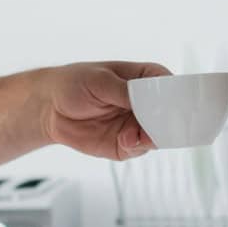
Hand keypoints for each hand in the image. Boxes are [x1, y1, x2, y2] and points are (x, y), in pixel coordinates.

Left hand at [41, 61, 167, 160]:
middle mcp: (148, 103)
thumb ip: (125, 91)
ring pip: (159, 135)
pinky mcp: (127, 143)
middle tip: (160, 125)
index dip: (178, 96)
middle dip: (168, 122)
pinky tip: (126, 140)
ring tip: (137, 134)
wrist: (50, 108)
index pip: (172, 87)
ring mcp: (138, 124)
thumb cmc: (74, 83)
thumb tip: (147, 100)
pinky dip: (136, 146)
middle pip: (170, 115)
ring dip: (152, 137)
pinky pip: (141, 148)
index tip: (176, 106)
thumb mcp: (100, 80)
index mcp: (147, 78)